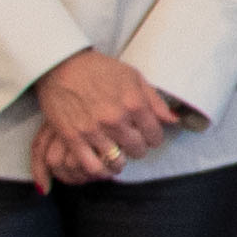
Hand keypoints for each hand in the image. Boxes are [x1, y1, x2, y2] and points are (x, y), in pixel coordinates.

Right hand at [31, 48, 186, 190]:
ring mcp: (93, 130)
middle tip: (135, 146)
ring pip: (116, 160)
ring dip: (120, 162)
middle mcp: (116, 118)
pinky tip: (103, 166)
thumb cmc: (101, 69)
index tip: (150, 137)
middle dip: (139, 149)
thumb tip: (173, 120)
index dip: (154, 138)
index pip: (155, 134)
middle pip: (137, 148)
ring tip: (120, 158)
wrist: (63, 66)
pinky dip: (101, 171)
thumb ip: (155, 101)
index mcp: (134, 103)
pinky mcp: (72, 137)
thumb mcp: (134, 77)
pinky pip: (91, 165)